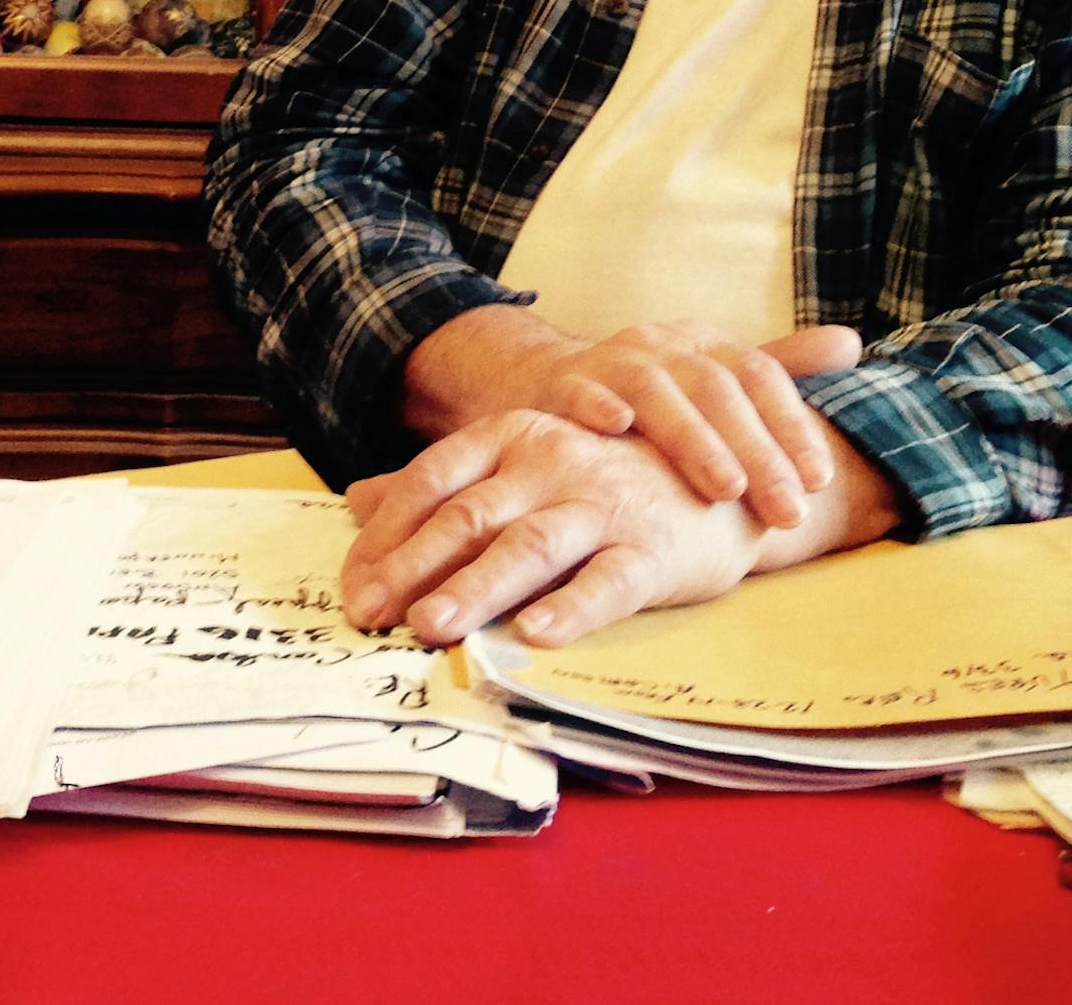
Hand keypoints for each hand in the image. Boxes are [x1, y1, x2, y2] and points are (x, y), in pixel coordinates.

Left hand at [341, 406, 896, 648]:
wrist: (721, 472)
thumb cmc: (600, 474)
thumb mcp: (519, 462)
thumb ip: (441, 483)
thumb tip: (357, 502)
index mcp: (510, 435)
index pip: (432, 481)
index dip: (385, 535)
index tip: (349, 586)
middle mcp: (550, 462)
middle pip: (469, 515)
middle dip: (412, 566)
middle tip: (367, 612)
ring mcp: (602, 504)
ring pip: (528, 547)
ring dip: (475, 587)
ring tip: (429, 625)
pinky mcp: (652, 550)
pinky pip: (607, 581)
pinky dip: (571, 608)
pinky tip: (535, 635)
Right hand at [403, 305, 861, 528]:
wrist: (547, 383)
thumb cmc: (648, 400)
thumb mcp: (712, 382)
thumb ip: (779, 368)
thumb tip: (851, 344)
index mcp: (702, 346)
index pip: (759, 375)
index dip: (791, 425)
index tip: (820, 481)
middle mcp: (660, 345)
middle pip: (716, 388)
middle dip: (756, 451)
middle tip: (785, 509)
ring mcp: (607, 361)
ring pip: (655, 388)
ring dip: (692, 437)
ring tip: (724, 487)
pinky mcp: (558, 384)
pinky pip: (576, 389)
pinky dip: (595, 404)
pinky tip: (615, 426)